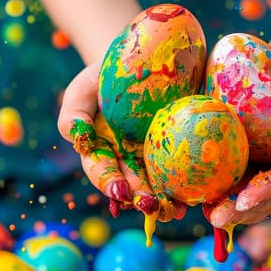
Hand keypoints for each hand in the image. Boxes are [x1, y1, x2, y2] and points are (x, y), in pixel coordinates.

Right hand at [57, 63, 186, 221]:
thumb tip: (77, 139)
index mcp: (102, 150)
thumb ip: (74, 113)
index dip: (109, 183)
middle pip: (132, 185)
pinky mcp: (177, 151)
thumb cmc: (106, 76)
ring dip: (164, 202)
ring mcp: (152, 158)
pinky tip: (195, 195)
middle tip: (150, 205)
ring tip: (174, 210)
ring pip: (156, 187)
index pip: (102, 171)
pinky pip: (181, 173)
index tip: (120, 192)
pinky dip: (187, 187)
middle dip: (140, 198)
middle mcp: (127, 160)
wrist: (144, 60)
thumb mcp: (85, 88)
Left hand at [203, 74, 270, 228]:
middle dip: (242, 211)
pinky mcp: (243, 180)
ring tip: (207, 214)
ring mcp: (264, 186)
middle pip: (266, 203)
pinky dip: (214, 199)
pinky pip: (230, 194)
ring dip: (227, 212)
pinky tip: (196, 202)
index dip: (269, 191)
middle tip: (219, 215)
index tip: (247, 196)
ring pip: (247, 206)